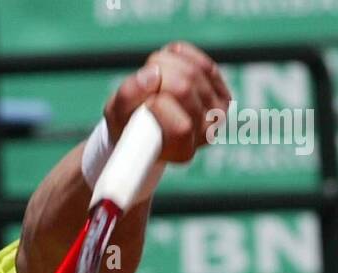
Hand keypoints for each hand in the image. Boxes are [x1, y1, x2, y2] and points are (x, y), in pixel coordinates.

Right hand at [104, 40, 230, 164]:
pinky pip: (199, 60)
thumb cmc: (129, 125)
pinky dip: (178, 56)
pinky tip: (167, 66)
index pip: (180, 127)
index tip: (143, 106)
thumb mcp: (116, 116)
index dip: (155, 106)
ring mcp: (218, 114)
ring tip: (153, 77)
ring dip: (165, 64)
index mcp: (181, 152)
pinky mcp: (221, 93)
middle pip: (184, 88)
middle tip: (146, 84)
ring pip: (192, 70)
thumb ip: (128, 97)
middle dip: (158, 76)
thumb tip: (153, 74)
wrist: (145, 125)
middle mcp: (205, 135)